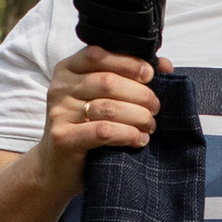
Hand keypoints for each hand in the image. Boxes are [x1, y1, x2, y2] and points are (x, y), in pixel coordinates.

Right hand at [37, 46, 163, 197]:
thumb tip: (165, 65)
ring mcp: (59, 112)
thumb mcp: (102, 98)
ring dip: (138, 116)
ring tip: (150, 126)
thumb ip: (128, 76)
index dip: (128, 62)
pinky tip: (139, 139)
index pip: (98, 55)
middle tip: (155, 107)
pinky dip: (127, 134)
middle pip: (108, 81)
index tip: (150, 75)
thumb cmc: (85, 127)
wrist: (56, 167)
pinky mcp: (63, 137)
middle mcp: (60, 87)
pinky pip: (103, 131)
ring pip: (109, 107)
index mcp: (68, 69)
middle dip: (140, 94)